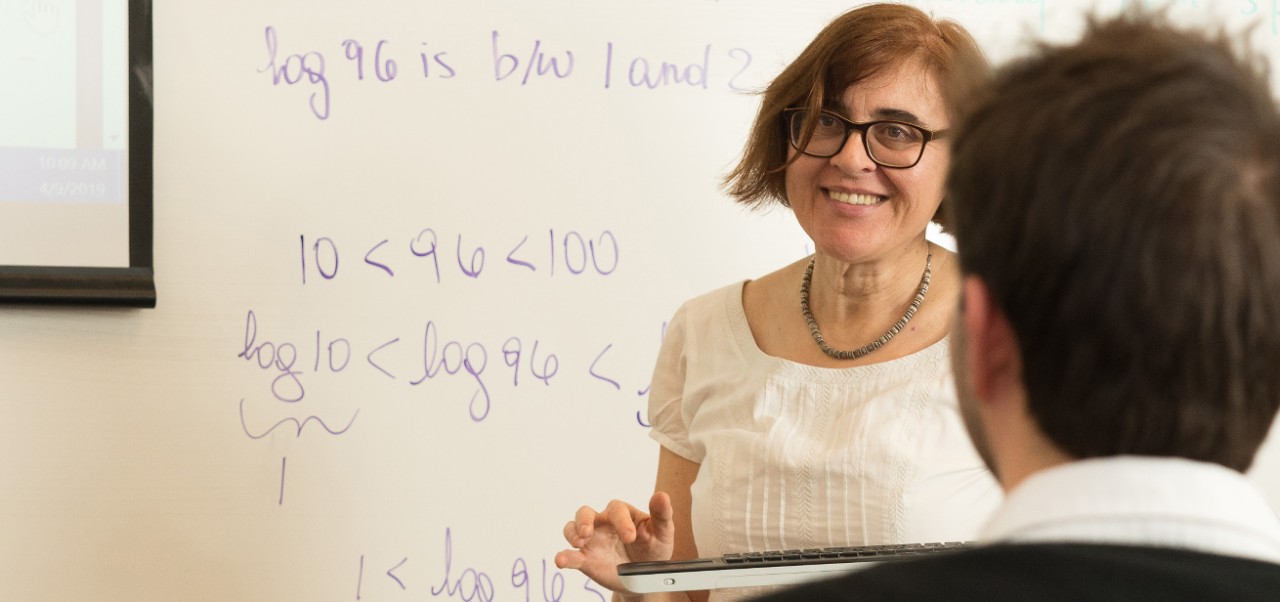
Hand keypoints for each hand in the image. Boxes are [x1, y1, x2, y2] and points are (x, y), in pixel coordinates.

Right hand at [554, 492, 676, 592]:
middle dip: (585, 521)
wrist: (645, 576)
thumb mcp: (662, 532)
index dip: (621, 521)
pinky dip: (564, 557)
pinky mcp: (586, 559)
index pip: (616, 510)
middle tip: (588, 532)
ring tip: (579, 543)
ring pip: (572, 529)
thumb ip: (661, 514)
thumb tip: (662, 496)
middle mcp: (603, 523)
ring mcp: (592, 541)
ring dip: (572, 534)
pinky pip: (571, 556)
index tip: (630, 537)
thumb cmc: (653, 547)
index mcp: (622, 514)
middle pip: (585, 512)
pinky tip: (562, 560)